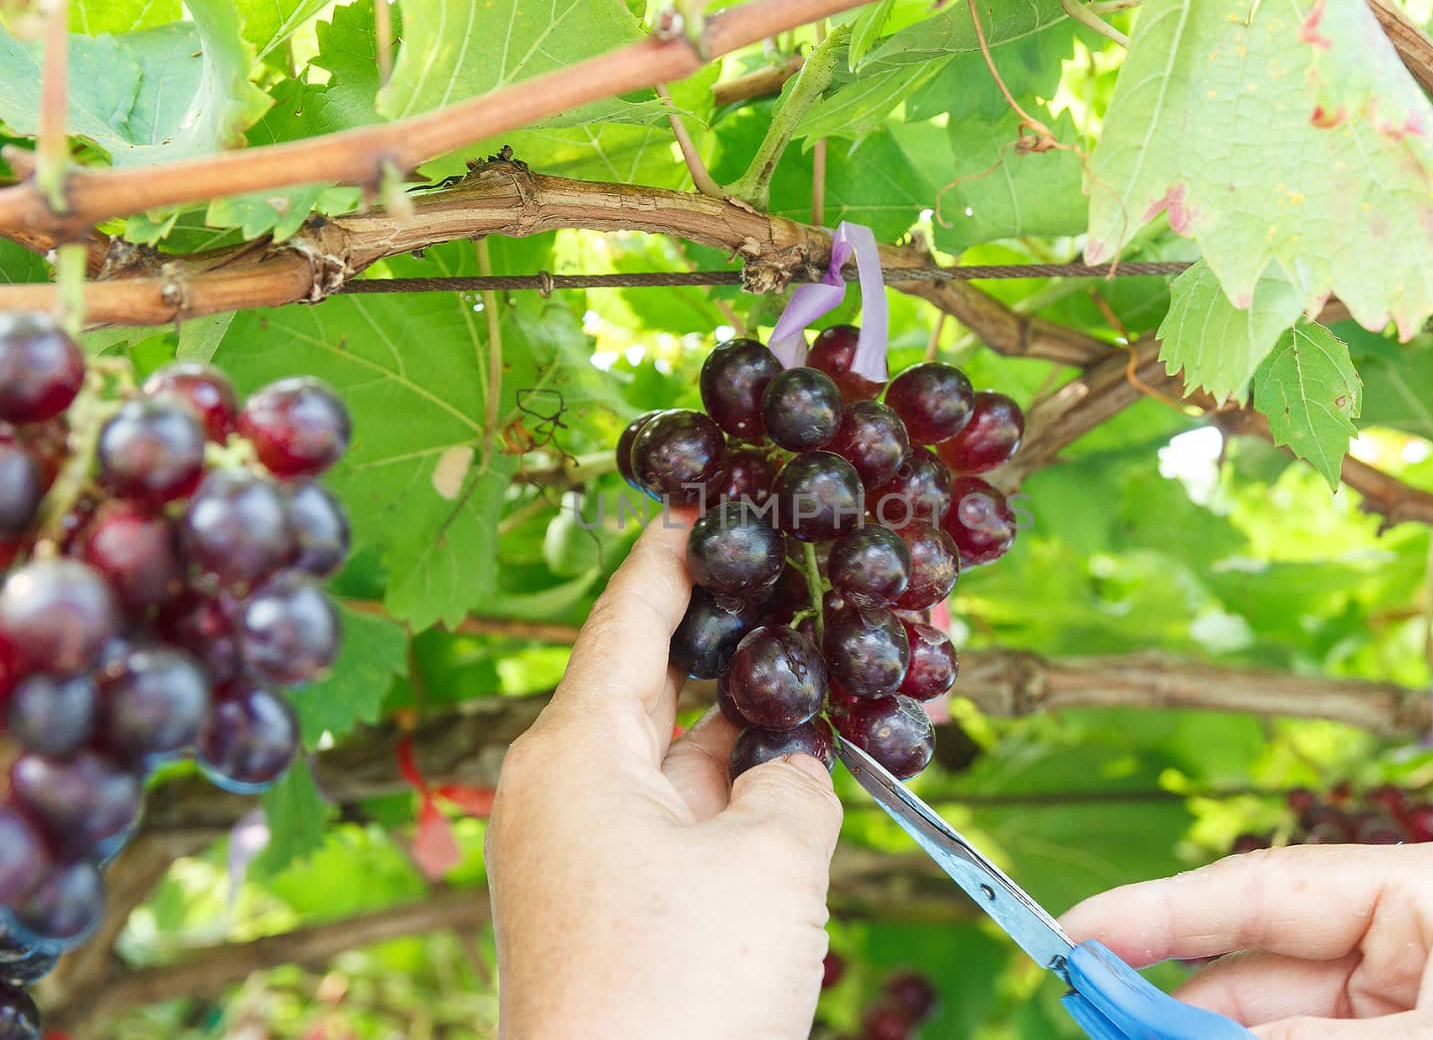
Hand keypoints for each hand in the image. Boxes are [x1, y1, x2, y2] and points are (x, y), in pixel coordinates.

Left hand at [485, 512, 842, 1039]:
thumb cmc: (678, 991)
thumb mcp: (770, 864)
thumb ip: (794, 789)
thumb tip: (789, 774)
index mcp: (575, 752)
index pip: (627, 617)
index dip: (671, 552)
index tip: (702, 498)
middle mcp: (561, 792)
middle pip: (651, 683)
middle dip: (729, 640)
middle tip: (792, 584)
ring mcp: (579, 854)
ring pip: (671, 760)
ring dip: (740, 728)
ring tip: (815, 678)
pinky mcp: (603, 906)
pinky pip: (672, 821)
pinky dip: (728, 795)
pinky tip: (791, 776)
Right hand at [1059, 836, 1432, 1037]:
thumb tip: (1172, 1032)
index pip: (1267, 887)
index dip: (1160, 909)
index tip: (1074, 936)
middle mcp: (1416, 946)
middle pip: (1257, 969)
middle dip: (1174, 1000)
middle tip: (1090, 1017)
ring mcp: (1414, 1011)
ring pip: (1273, 1023)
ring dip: (1206, 1036)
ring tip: (1132, 1034)